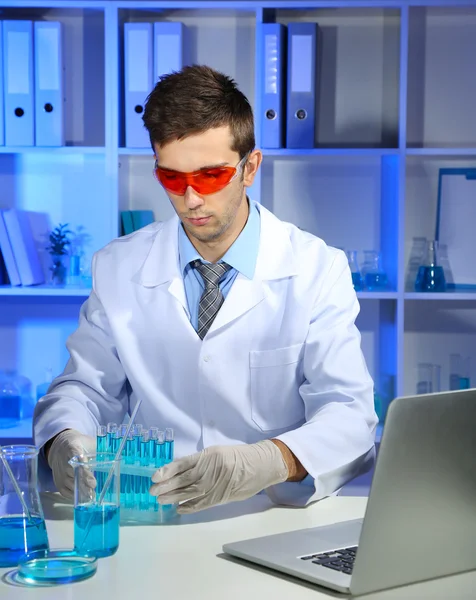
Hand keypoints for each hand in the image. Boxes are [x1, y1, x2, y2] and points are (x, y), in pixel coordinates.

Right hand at [47, 429, 95, 499]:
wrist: (59, 447)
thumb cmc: (80, 444)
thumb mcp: (90, 442)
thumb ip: (101, 450)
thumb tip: (118, 457)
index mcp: (72, 448)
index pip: (78, 461)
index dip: (85, 473)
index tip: (93, 483)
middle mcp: (63, 461)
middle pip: (74, 476)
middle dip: (85, 486)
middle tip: (95, 493)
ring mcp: (59, 473)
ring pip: (70, 486)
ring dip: (81, 492)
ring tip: (92, 496)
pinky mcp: (57, 481)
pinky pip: (66, 492)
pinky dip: (75, 496)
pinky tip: (83, 497)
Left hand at [150, 440, 288, 513]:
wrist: (260, 465)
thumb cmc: (238, 457)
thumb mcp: (217, 452)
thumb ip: (200, 461)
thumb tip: (179, 472)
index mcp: (207, 455)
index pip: (182, 464)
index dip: (166, 471)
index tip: (154, 477)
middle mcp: (209, 470)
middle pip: (182, 480)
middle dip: (165, 486)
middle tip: (151, 491)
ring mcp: (215, 484)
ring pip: (189, 492)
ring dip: (173, 497)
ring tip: (160, 500)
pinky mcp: (221, 497)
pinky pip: (202, 504)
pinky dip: (189, 506)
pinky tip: (178, 508)